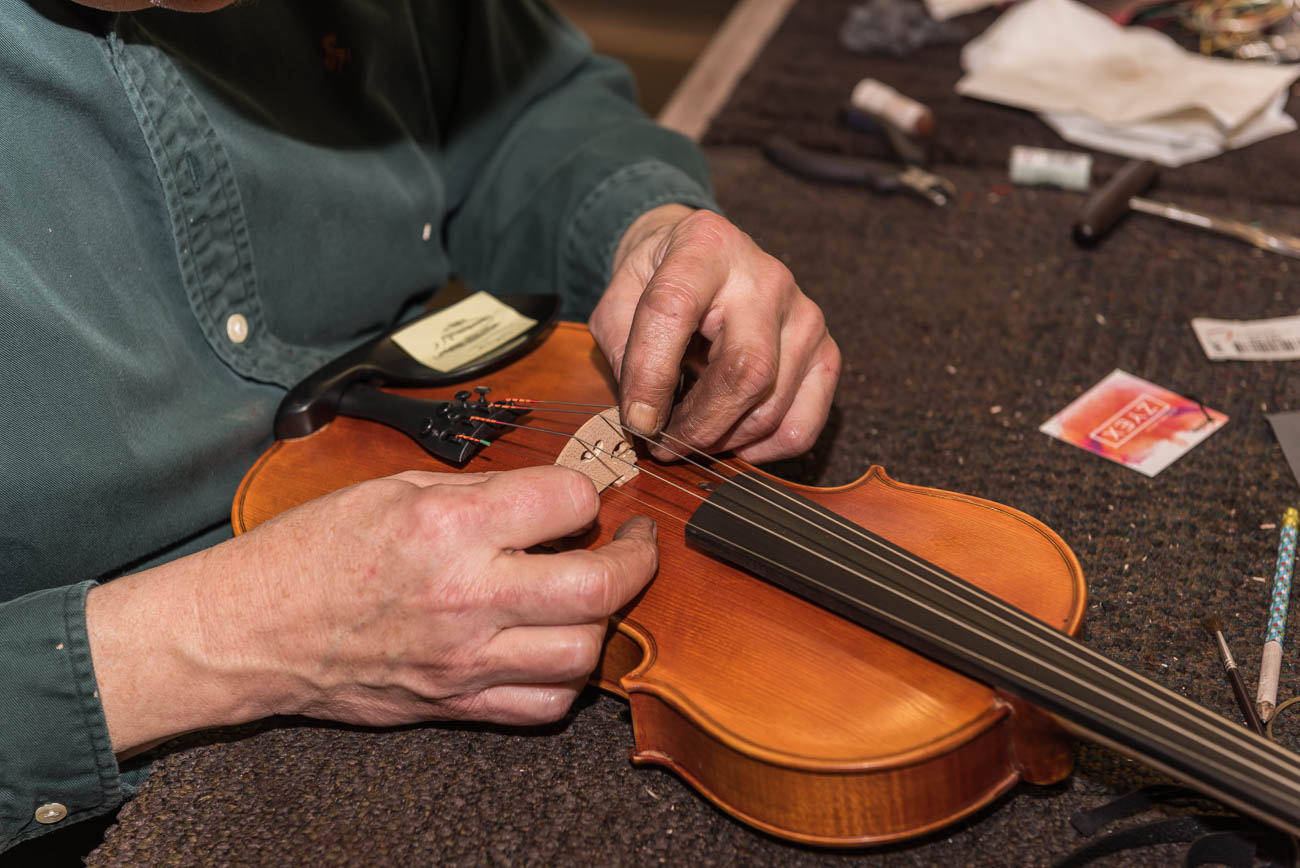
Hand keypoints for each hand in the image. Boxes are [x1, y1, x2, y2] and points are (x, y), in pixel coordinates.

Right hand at [86, 466, 657, 755]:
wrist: (250, 628)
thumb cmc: (310, 551)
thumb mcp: (392, 486)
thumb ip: (479, 492)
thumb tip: (544, 498)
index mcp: (449, 524)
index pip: (569, 501)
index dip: (585, 491)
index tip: (580, 496)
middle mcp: (466, 593)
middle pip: (598, 586)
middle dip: (636, 560)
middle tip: (633, 544)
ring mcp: (464, 656)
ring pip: (583, 652)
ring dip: (604, 620)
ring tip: (593, 595)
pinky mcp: (455, 701)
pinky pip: (542, 704)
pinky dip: (566, 678)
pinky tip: (555, 647)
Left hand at [590, 205, 839, 463]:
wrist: (706, 259)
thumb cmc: (658, 280)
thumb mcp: (619, 298)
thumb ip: (623, 351)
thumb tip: (645, 420)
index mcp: (704, 246)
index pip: (674, 310)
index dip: (649, 375)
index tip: (637, 422)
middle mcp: (766, 277)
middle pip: (746, 369)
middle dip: (699, 425)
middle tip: (663, 447)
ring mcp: (804, 316)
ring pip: (773, 405)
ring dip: (723, 441)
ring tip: (689, 440)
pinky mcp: (825, 351)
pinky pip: (801, 425)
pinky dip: (761, 450)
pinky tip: (729, 439)